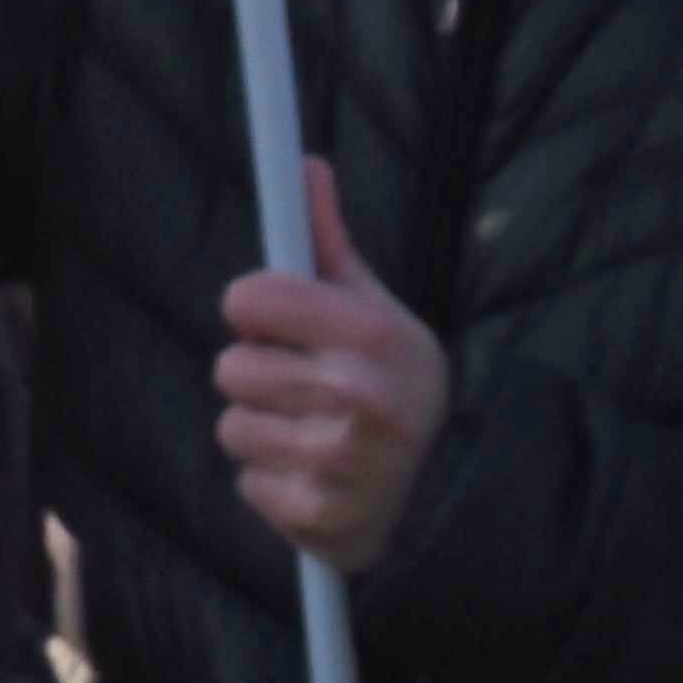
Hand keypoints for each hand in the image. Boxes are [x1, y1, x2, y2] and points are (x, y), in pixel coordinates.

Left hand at [217, 159, 449, 574]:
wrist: (452, 491)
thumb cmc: (398, 385)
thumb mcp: (378, 311)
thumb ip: (328, 244)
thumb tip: (303, 167)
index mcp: (367, 332)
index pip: (248, 299)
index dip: (254, 309)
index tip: (274, 320)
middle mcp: (353, 393)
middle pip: (230, 367)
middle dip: (259, 375)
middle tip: (303, 386)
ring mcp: (335, 460)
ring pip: (232, 427)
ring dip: (262, 431)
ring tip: (312, 432)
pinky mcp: (316, 515)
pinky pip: (248, 483)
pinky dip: (275, 483)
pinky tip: (317, 476)